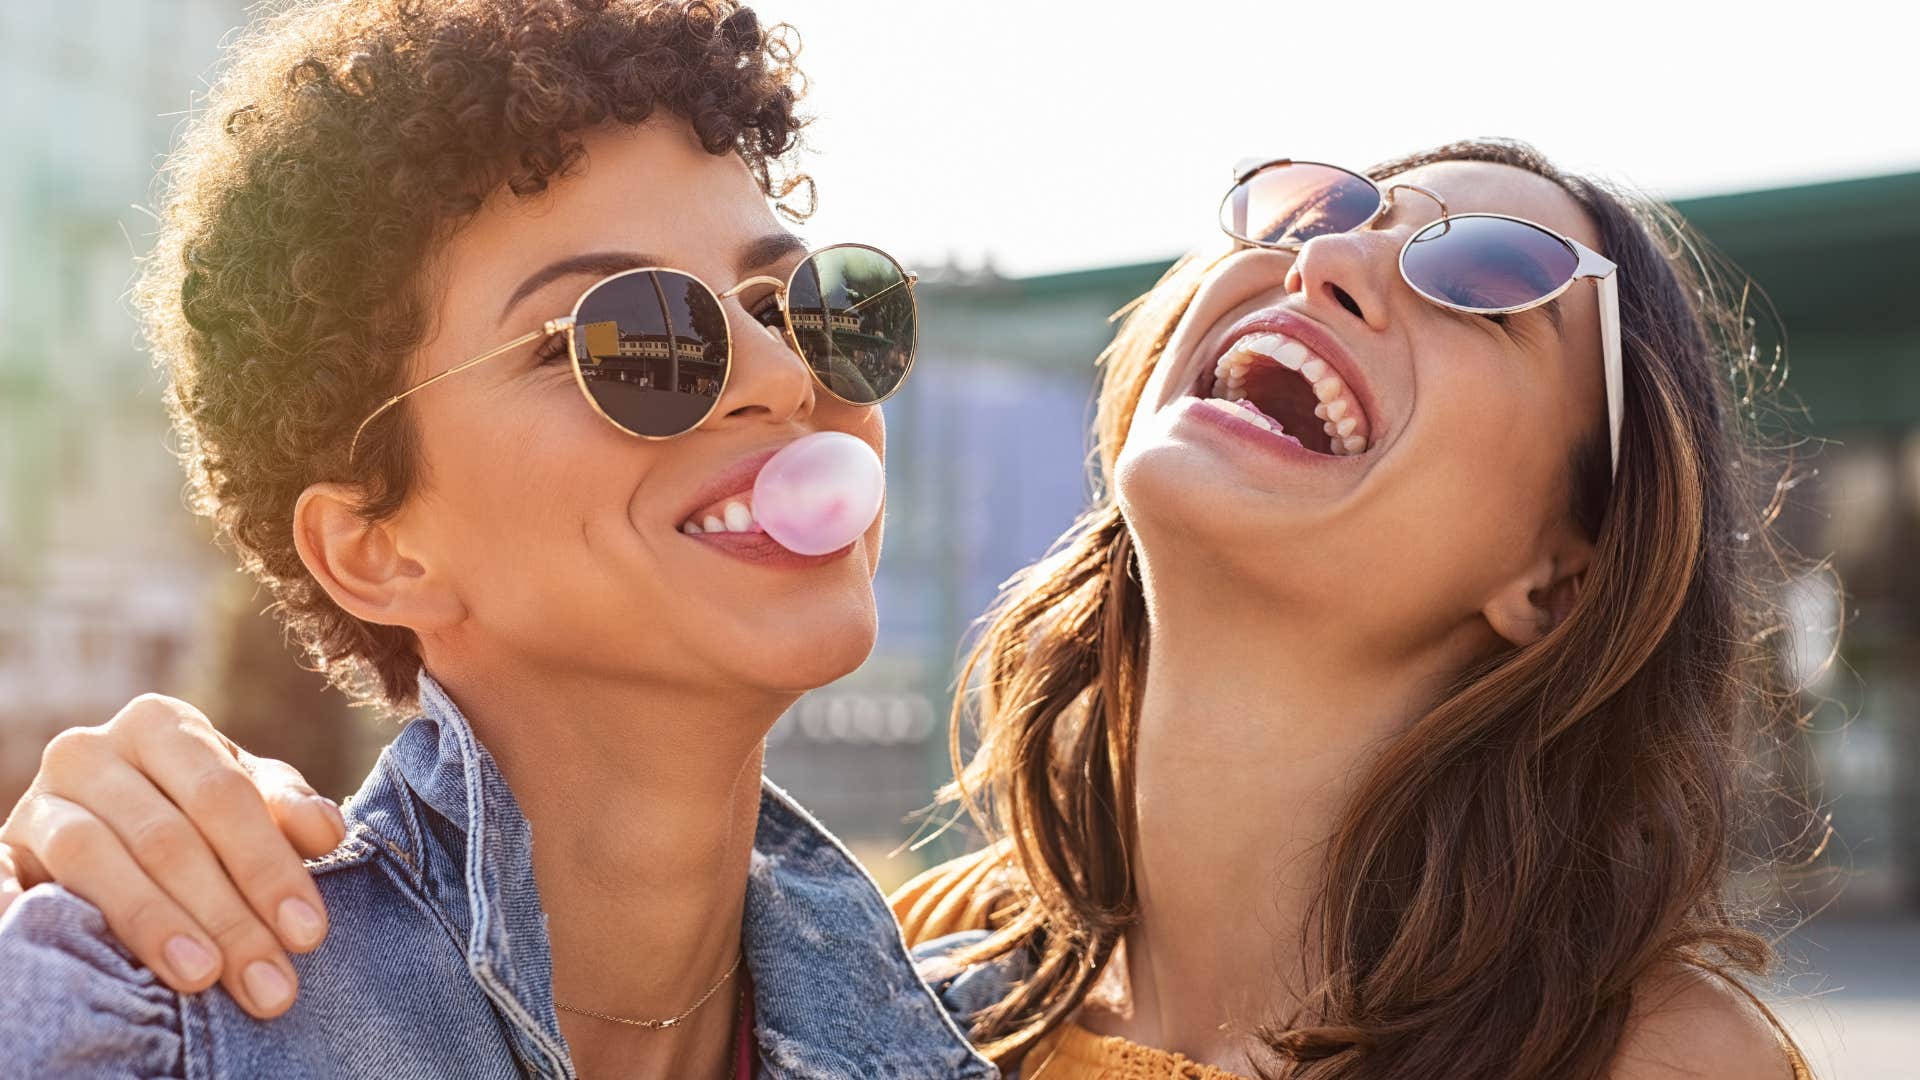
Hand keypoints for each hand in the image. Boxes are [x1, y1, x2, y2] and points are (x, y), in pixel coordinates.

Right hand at [0, 694, 344, 1017]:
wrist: (102, 814)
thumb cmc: (192, 808)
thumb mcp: (244, 796)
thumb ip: (285, 807)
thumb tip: (327, 833)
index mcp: (161, 726)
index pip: (224, 797)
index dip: (269, 867)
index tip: (308, 933)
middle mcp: (92, 751)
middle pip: (168, 838)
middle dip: (227, 916)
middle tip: (268, 982)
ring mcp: (39, 800)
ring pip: (94, 857)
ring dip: (151, 922)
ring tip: (201, 977)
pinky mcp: (1, 848)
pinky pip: (0, 873)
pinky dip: (16, 906)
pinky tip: (50, 940)